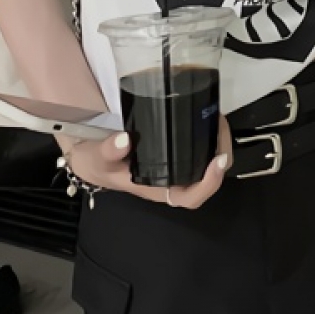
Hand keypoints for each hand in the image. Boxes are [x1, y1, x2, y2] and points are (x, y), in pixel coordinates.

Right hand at [58, 115, 234, 209]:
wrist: (94, 156)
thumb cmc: (99, 163)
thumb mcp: (98, 157)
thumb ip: (108, 151)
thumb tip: (124, 140)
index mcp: (158, 189)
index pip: (190, 197)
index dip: (209, 183)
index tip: (217, 161)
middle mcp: (172, 181)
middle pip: (207, 179)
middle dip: (220, 154)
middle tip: (219, 125)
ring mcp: (176, 167)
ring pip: (207, 162)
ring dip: (217, 143)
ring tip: (217, 118)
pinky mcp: (175, 152)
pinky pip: (199, 149)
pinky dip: (207, 134)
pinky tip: (206, 116)